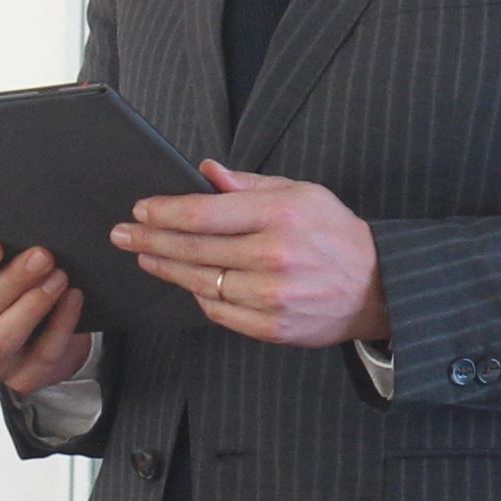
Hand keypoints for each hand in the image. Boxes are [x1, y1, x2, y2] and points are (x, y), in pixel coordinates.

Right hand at [0, 238, 92, 398]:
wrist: (47, 332)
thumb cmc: (18, 289)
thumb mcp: (4, 266)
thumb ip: (5, 250)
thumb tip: (27, 231)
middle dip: (13, 280)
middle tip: (42, 256)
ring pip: (3, 337)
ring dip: (33, 305)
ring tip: (59, 278)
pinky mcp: (20, 379)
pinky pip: (42, 354)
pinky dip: (61, 324)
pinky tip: (73, 298)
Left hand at [114, 162, 386, 347]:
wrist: (377, 287)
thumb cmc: (336, 235)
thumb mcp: (302, 193)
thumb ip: (251, 184)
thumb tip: (207, 172)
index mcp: (280, 215)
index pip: (205, 213)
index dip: (165, 212)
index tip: (141, 209)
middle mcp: (273, 256)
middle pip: (194, 248)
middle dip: (151, 239)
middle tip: (123, 234)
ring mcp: (271, 296)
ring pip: (201, 283)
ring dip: (168, 268)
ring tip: (146, 256)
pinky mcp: (272, 328)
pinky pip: (219, 312)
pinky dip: (199, 296)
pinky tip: (186, 282)